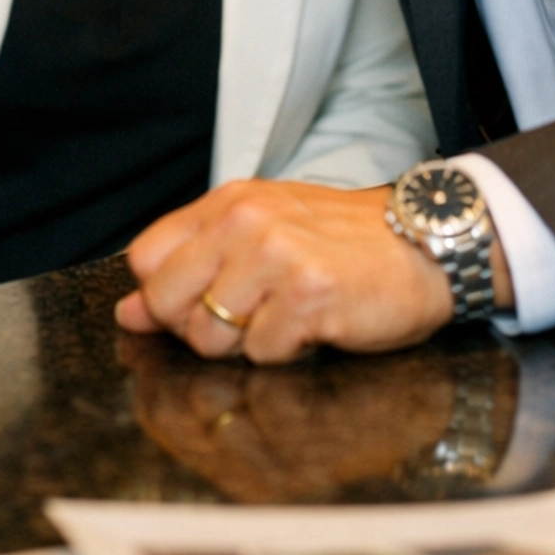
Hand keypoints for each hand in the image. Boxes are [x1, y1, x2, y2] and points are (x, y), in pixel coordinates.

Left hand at [116, 181, 458, 362]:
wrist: (425, 243)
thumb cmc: (344, 244)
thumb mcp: (264, 234)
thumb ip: (195, 264)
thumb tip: (129, 310)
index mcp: (228, 202)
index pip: (145, 257)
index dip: (163, 295)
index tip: (196, 305)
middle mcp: (244, 221)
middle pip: (168, 301)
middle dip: (199, 327)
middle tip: (248, 318)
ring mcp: (275, 255)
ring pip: (211, 335)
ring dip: (247, 343)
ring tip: (286, 318)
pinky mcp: (308, 294)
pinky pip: (263, 352)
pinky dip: (286, 352)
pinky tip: (315, 326)